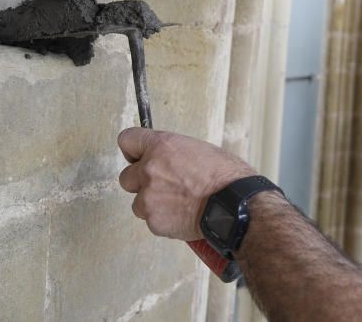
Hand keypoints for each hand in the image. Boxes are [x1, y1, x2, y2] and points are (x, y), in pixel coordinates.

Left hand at [117, 127, 255, 239]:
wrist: (235, 206)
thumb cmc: (226, 178)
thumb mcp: (200, 150)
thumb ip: (174, 155)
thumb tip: (166, 161)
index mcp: (161, 146)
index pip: (127, 140)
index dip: (134, 151)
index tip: (138, 157)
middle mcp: (149, 169)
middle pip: (126, 177)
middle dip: (140, 182)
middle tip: (163, 186)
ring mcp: (149, 197)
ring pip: (138, 203)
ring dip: (153, 204)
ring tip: (178, 204)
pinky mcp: (154, 221)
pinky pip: (151, 220)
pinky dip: (164, 220)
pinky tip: (183, 215)